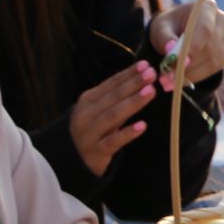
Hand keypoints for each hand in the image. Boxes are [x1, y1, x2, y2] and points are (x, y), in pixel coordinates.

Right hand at [70, 61, 155, 176]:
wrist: (71, 159)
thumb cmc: (92, 129)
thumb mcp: (99, 110)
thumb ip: (116, 97)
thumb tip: (142, 77)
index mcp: (88, 100)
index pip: (111, 84)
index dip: (128, 74)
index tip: (146, 65)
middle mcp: (86, 114)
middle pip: (113, 97)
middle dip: (133, 84)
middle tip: (151, 74)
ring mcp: (90, 133)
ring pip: (113, 116)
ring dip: (133, 103)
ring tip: (150, 92)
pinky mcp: (96, 151)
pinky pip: (113, 141)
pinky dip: (128, 133)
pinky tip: (142, 125)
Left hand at [149, 0, 223, 87]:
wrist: (179, 30)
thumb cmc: (170, 26)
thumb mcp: (161, 28)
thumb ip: (165, 39)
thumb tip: (171, 51)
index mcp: (206, 7)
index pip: (205, 29)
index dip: (193, 47)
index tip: (177, 63)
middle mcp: (223, 20)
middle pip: (211, 47)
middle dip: (190, 65)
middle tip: (167, 77)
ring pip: (214, 60)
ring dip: (192, 74)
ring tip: (171, 81)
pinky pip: (216, 68)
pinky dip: (199, 76)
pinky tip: (183, 79)